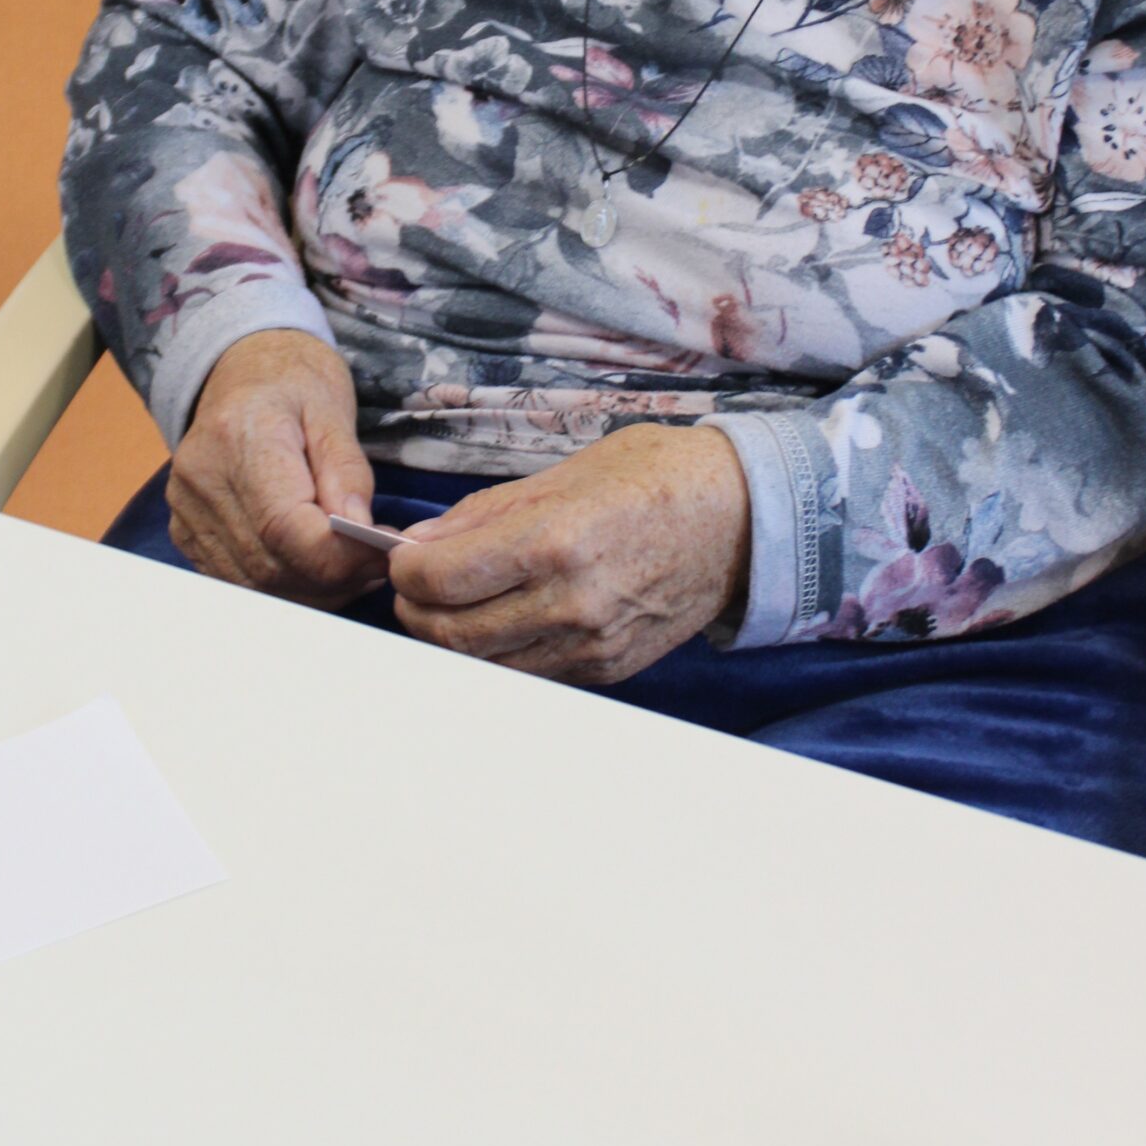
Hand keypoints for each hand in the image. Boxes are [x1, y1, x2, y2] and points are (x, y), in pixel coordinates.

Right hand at [166, 330, 385, 605]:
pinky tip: (318, 569)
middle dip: (334, 578)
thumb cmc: (294, 382)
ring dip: (313, 591)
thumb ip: (347, 472)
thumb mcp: (334, 410)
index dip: (339, 555)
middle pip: (270, 564)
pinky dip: (284, 586)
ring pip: (254, 584)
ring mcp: (186, 510)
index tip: (384, 552)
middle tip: (377, 564)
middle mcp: (202, 479)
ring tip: (354, 568)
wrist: (240, 369)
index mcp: (239, 437)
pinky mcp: (186, 531)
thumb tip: (360, 532)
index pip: (283, 526)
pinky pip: (238, 581)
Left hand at [387, 424, 750, 687]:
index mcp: (555, 541)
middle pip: (452, 634)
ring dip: (453, 637)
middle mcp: (572, 602)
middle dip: (417, 610)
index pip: (440, 580)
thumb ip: (486, 514)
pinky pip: (530, 672)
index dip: (405, 571)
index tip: (403, 556)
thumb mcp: (565, 473)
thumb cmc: (657, 478)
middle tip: (416, 585)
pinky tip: (503, 618)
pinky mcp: (608, 667)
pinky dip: (501, 651)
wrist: (743, 518)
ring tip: (455, 601)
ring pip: (485, 664)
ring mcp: (591, 643)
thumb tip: (422, 542)